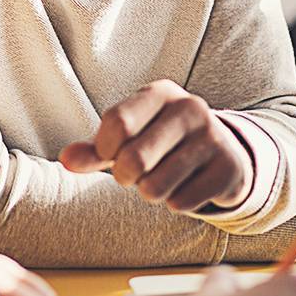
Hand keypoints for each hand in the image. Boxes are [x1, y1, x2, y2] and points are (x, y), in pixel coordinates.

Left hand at [59, 80, 252, 211]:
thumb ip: (94, 149)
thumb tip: (66, 160)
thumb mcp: (126, 138)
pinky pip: (181, 203)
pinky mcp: (229, 169)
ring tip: (161, 179)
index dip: (104, 150)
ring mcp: (214, 138)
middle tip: (134, 175)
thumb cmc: (159, 142)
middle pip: (133, 160)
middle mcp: (190, 108)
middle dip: (125, 177)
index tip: (110, 154)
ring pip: (155, 188)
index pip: (117, 123)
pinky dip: (176, 203)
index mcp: (160, 92)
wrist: (220, 153)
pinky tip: (187, 186)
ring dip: (150, 193)